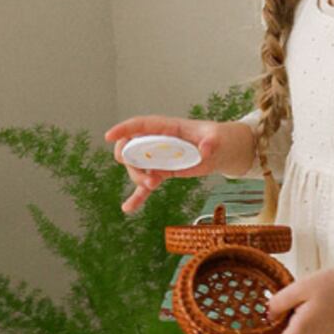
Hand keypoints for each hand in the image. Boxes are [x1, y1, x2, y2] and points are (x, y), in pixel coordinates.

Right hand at [103, 115, 223, 214]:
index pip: (141, 125)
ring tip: (152, 186)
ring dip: (138, 178)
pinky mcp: (164, 172)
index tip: (108, 137)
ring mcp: (159, 157)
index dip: (124, 129)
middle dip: (129, 160)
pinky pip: (146, 184)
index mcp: (168, 127)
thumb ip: (211, 142)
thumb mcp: (218, 138)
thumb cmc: (220, 138)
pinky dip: (137, 196)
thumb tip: (205, 150)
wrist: (224, 151)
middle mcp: (158, 141)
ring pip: (137, 166)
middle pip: (131, 147)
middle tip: (144, 173)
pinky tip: (128, 208)